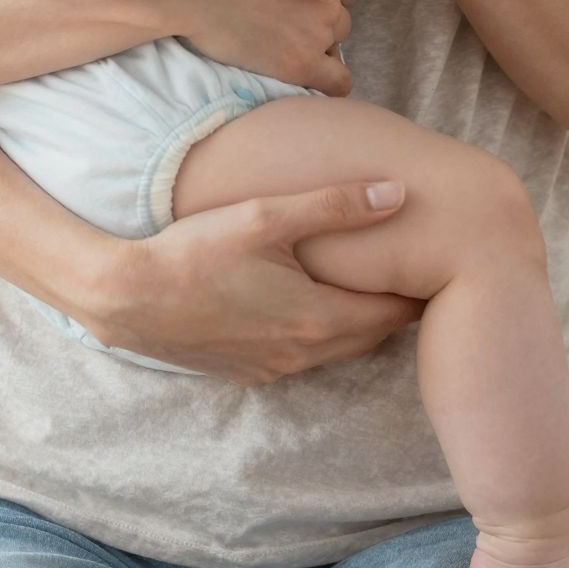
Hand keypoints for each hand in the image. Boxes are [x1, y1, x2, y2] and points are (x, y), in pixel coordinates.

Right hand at [83, 183, 423, 383]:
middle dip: (396, 306)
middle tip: (417, 272)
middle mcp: (304, 354)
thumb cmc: (196, 251)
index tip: (441, 264)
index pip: (395, 312)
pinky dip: (321, 334)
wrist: (127, 298)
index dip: (421, 289)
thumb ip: (336, 205)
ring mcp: (274, 369)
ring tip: (371, 283)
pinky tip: (311, 303)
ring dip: (358, 321)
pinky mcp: (248, 373)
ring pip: (338, 349)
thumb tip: (400, 194)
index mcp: (319, 319)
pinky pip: (303, 357)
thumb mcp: (266, 216)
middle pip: (372, 335)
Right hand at [173, 0, 355, 95]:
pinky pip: (339, 82)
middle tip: (286, 33)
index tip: (301, 8)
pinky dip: (330, 84)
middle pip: (340, 21)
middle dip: (319, 28)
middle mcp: (328, 1)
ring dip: (319, 52)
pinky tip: (311, 84)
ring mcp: (317, 33)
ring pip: (337, 48)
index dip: (322, 1)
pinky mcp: (302, 62)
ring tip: (285, 53)